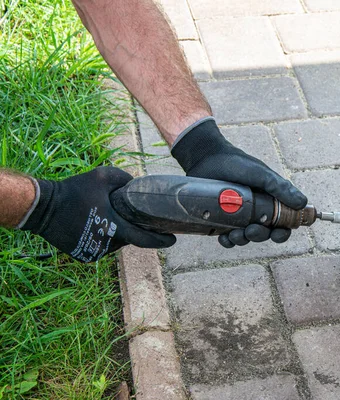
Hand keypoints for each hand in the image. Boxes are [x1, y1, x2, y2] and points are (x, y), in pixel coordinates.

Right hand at [22, 167, 175, 261]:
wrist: (42, 208)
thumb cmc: (73, 190)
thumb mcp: (102, 176)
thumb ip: (125, 179)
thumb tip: (138, 184)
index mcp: (113, 228)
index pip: (144, 239)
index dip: (161, 240)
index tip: (174, 239)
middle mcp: (105, 245)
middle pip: (129, 239)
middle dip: (133, 229)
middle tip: (136, 217)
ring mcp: (93, 253)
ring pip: (115, 244)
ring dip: (117, 233)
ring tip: (111, 217)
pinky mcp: (83, 255)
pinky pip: (102, 247)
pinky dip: (105, 238)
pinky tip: (99, 225)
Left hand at [171, 117, 307, 247]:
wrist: (207, 157)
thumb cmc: (237, 163)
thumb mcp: (261, 175)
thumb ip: (280, 188)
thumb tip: (302, 203)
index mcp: (270, 201)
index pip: (282, 223)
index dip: (282, 231)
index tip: (278, 233)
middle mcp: (256, 211)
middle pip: (264, 233)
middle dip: (260, 235)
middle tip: (251, 230)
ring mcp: (238, 216)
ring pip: (246, 237)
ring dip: (243, 240)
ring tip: (235, 234)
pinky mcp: (221, 219)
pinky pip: (227, 237)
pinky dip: (227, 241)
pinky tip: (224, 237)